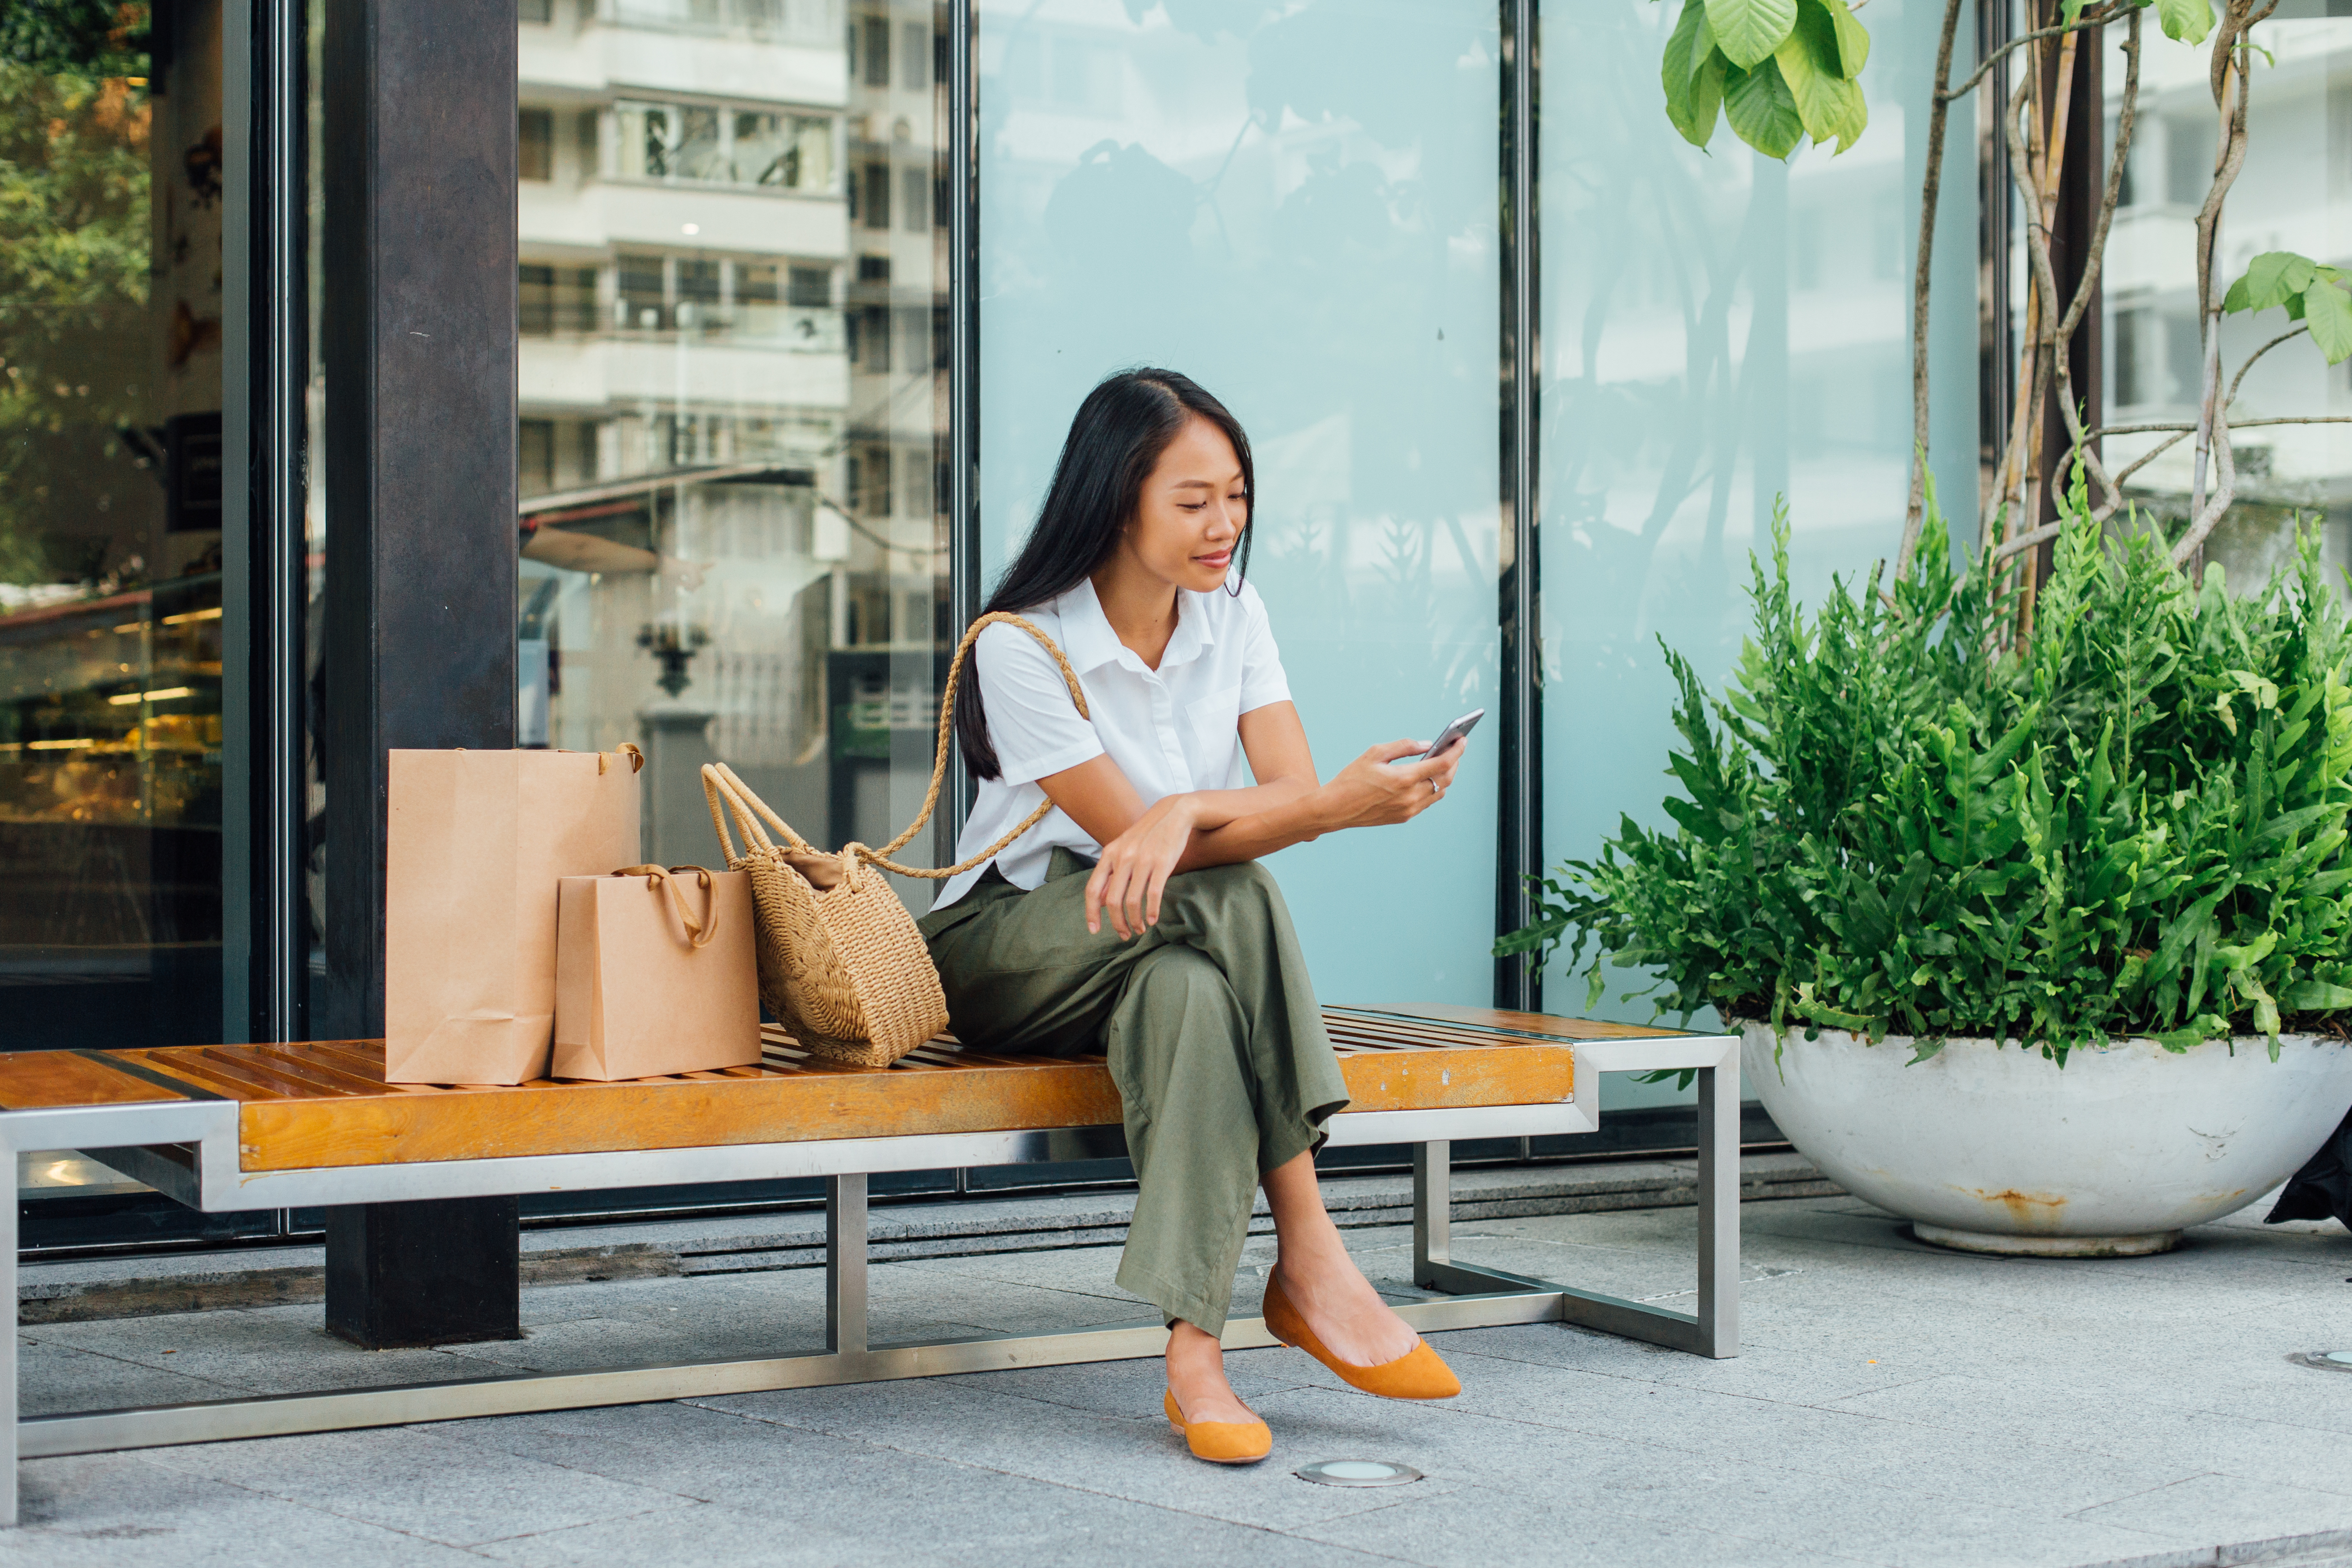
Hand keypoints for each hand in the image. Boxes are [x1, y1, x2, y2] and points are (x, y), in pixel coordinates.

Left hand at [1085, 793, 1198, 938]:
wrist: (1173, 813)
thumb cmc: (1147, 836)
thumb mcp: (1123, 850)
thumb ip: (1111, 874)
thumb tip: (1100, 901)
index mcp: (1109, 854)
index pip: (1093, 890)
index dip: (1091, 913)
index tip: (1094, 930)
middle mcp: (1123, 857)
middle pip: (1112, 901)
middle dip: (1117, 923)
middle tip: (1125, 935)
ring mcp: (1142, 860)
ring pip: (1132, 901)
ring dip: (1135, 921)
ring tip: (1140, 929)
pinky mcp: (1162, 863)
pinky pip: (1153, 894)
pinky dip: (1151, 911)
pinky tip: (1153, 920)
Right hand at [1312, 738, 1462, 832]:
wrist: (1335, 808)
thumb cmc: (1351, 778)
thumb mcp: (1375, 753)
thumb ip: (1403, 746)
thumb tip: (1427, 745)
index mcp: (1404, 778)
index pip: (1441, 764)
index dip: (1456, 751)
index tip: (1462, 740)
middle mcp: (1410, 797)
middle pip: (1445, 779)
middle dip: (1454, 762)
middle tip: (1454, 749)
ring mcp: (1409, 809)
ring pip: (1439, 792)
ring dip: (1445, 777)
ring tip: (1444, 763)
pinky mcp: (1404, 817)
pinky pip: (1427, 802)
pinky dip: (1432, 788)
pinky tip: (1428, 779)